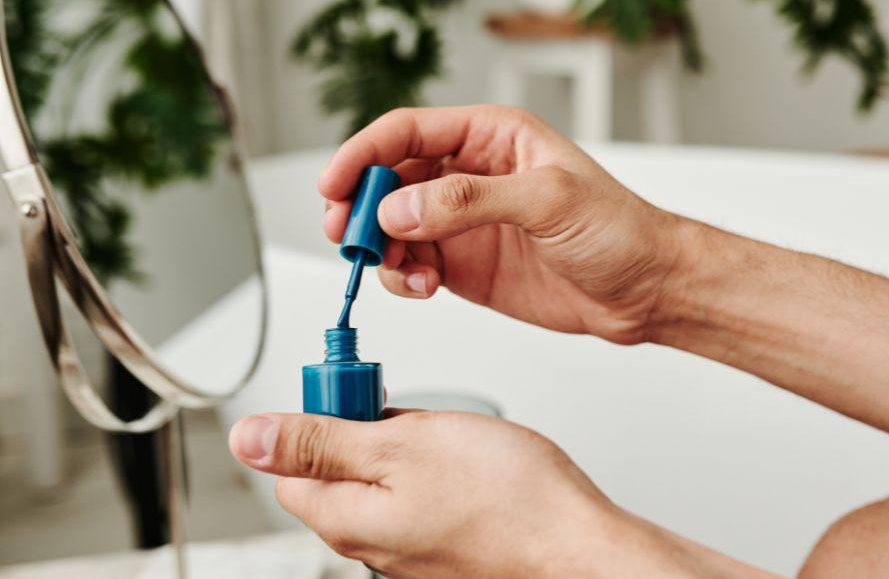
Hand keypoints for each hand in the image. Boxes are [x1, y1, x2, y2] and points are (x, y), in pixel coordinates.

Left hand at [227, 411, 748, 577]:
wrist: (580, 546)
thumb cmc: (509, 500)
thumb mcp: (404, 446)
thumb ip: (321, 442)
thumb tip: (250, 438)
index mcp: (345, 519)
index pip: (290, 465)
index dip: (320, 416)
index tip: (359, 395)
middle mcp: (370, 546)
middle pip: (339, 472)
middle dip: (370, 431)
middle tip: (416, 417)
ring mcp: (410, 552)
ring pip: (386, 482)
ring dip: (410, 451)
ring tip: (455, 441)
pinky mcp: (446, 549)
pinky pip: (423, 499)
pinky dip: (441, 474)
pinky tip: (475, 466)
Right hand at [319, 105, 682, 343]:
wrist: (645, 289)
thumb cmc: (618, 229)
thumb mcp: (549, 201)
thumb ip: (472, 202)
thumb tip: (402, 208)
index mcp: (491, 136)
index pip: (408, 132)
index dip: (363, 153)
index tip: (335, 184)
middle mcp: (469, 175)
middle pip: (388, 178)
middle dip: (360, 205)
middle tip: (348, 234)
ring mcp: (462, 222)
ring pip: (391, 225)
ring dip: (380, 248)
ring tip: (399, 271)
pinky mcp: (463, 265)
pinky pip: (410, 264)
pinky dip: (401, 277)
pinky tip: (422, 288)